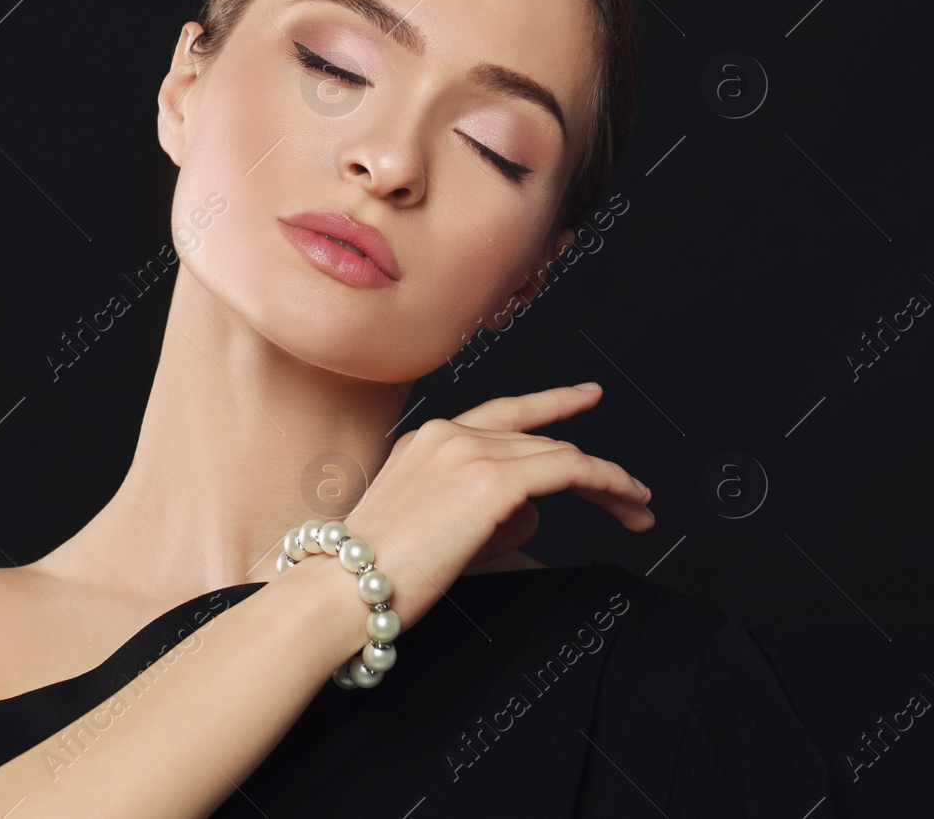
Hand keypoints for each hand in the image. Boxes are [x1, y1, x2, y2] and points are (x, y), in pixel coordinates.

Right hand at [341, 384, 653, 631]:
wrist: (344, 585)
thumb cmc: (375, 573)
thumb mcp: (425, 524)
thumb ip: (474, 508)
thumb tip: (526, 512)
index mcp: (424, 439)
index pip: (502, 414)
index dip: (550, 404)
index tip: (584, 396)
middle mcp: (447, 433)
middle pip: (539, 440)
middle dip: (591, 467)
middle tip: (632, 495)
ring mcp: (469, 452)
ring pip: (559, 456)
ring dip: (607, 482)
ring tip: (636, 511)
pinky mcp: (492, 480)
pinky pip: (570, 471)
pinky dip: (607, 483)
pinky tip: (628, 501)